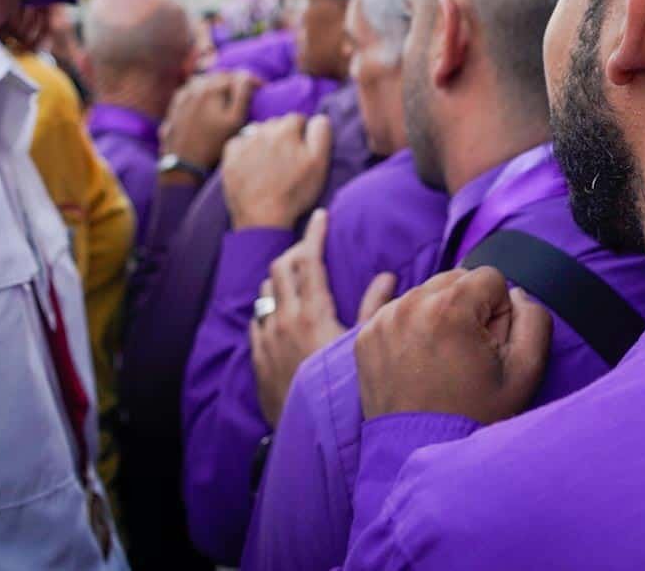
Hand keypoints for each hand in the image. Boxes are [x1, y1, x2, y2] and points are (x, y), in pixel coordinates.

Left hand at [159, 72, 257, 169]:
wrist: (183, 164)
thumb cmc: (213, 144)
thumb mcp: (234, 121)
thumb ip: (242, 94)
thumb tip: (247, 75)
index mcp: (212, 89)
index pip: (238, 76)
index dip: (253, 81)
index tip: (265, 89)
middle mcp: (195, 88)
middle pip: (220, 75)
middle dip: (236, 80)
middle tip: (249, 90)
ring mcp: (183, 97)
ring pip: (205, 81)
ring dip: (218, 84)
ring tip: (229, 95)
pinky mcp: (175, 108)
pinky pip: (191, 91)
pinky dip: (202, 92)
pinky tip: (208, 102)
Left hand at [221, 113, 332, 230]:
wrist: (263, 217)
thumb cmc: (294, 192)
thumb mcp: (319, 163)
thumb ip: (321, 133)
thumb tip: (318, 117)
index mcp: (287, 129)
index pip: (298, 119)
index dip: (302, 136)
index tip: (301, 153)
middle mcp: (263, 130)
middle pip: (277, 124)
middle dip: (283, 136)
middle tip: (286, 160)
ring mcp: (244, 142)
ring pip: (258, 131)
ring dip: (264, 141)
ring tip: (269, 163)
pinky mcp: (230, 156)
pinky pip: (239, 142)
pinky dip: (245, 149)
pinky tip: (251, 164)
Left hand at [248, 210, 395, 425]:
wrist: (305, 429)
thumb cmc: (341, 387)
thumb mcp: (362, 344)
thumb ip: (374, 307)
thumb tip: (388, 275)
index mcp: (312, 312)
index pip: (309, 259)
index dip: (315, 233)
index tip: (322, 215)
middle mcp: (283, 319)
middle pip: (280, 268)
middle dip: (296, 252)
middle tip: (311, 248)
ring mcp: (266, 337)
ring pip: (265, 292)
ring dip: (280, 279)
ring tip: (297, 278)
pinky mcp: (256, 356)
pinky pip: (256, 320)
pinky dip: (269, 308)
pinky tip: (281, 315)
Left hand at [356, 267, 550, 423]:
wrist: (420, 456)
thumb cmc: (475, 416)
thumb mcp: (526, 372)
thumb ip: (534, 319)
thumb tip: (516, 294)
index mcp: (450, 308)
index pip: (490, 277)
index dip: (499, 312)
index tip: (488, 346)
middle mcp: (411, 305)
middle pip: (456, 279)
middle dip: (468, 309)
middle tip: (466, 355)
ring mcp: (384, 320)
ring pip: (427, 293)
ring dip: (440, 315)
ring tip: (442, 361)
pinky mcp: (366, 335)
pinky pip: (399, 310)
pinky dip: (413, 326)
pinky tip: (420, 360)